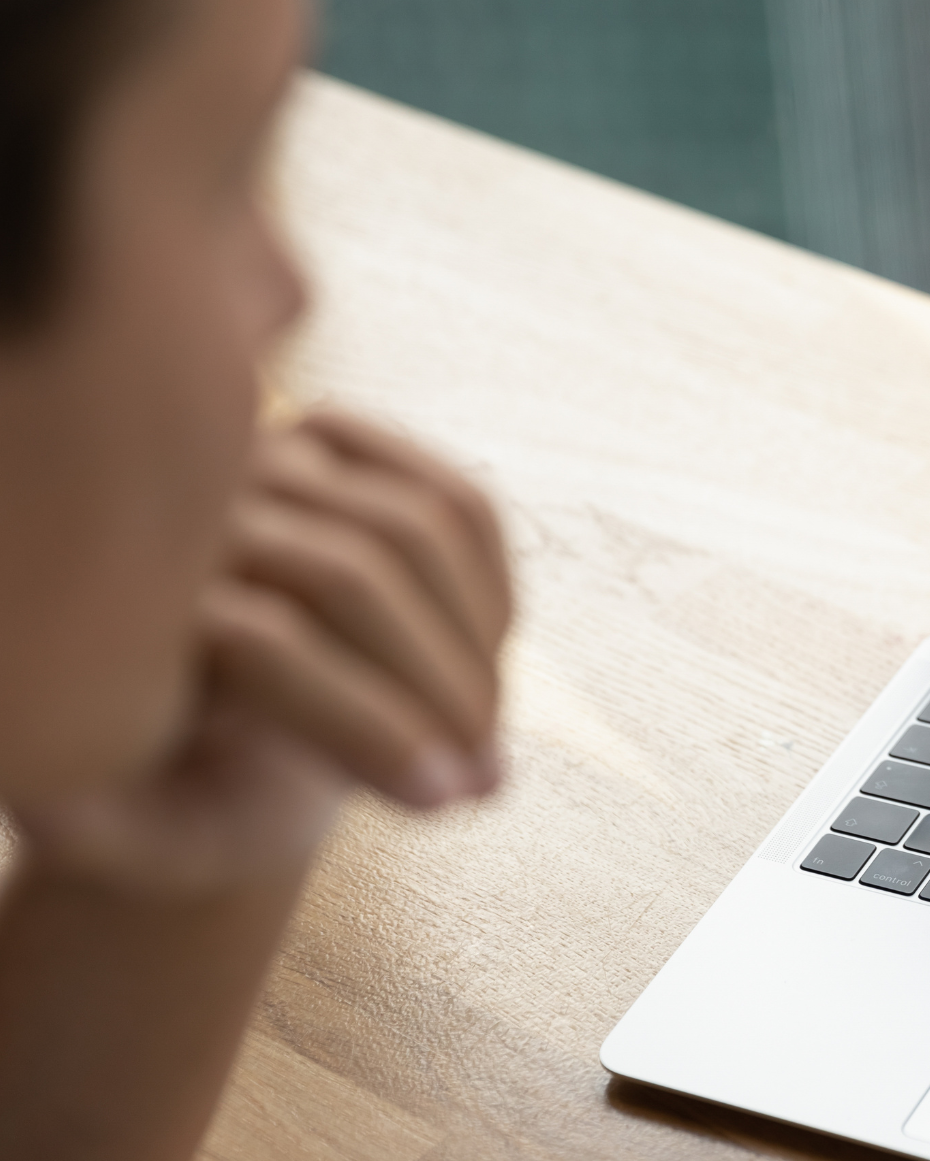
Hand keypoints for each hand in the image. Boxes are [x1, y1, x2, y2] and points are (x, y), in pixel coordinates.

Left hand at [14, 410, 511, 897]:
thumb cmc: (178, 807)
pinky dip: (491, 584)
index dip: (368, 725)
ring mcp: (278, 461)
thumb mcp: (136, 840)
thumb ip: (95, 833)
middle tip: (486, 781)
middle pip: (354, 577)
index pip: (265, 640)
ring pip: (420, 527)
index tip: (442, 805)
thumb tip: (73, 806)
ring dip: (474, 642)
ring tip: (490, 740)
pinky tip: (492, 665)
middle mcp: (197, 508)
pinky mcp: (349, 452)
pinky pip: (461, 502)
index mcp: (128, 603)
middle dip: (437, 686)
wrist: (222, 741)